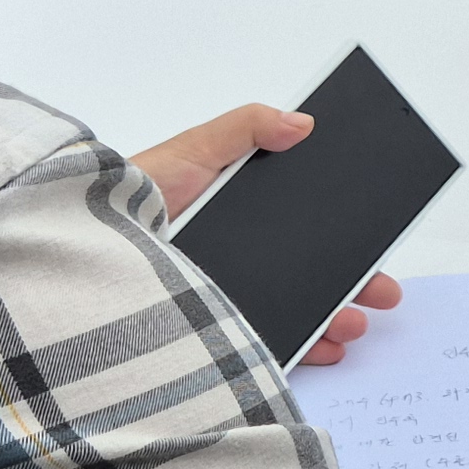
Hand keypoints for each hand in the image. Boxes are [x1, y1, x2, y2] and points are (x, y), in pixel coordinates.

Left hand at [129, 100, 400, 364]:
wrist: (82, 260)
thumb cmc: (125, 202)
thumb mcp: (190, 150)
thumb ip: (245, 128)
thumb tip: (303, 121)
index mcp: (238, 213)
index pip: (301, 218)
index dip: (342, 225)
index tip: (378, 231)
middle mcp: (238, 256)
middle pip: (310, 268)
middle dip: (355, 280)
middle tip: (386, 290)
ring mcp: (227, 296)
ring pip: (297, 309)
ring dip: (337, 315)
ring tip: (356, 321)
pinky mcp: (214, 333)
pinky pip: (269, 343)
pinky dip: (306, 348)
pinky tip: (328, 347)